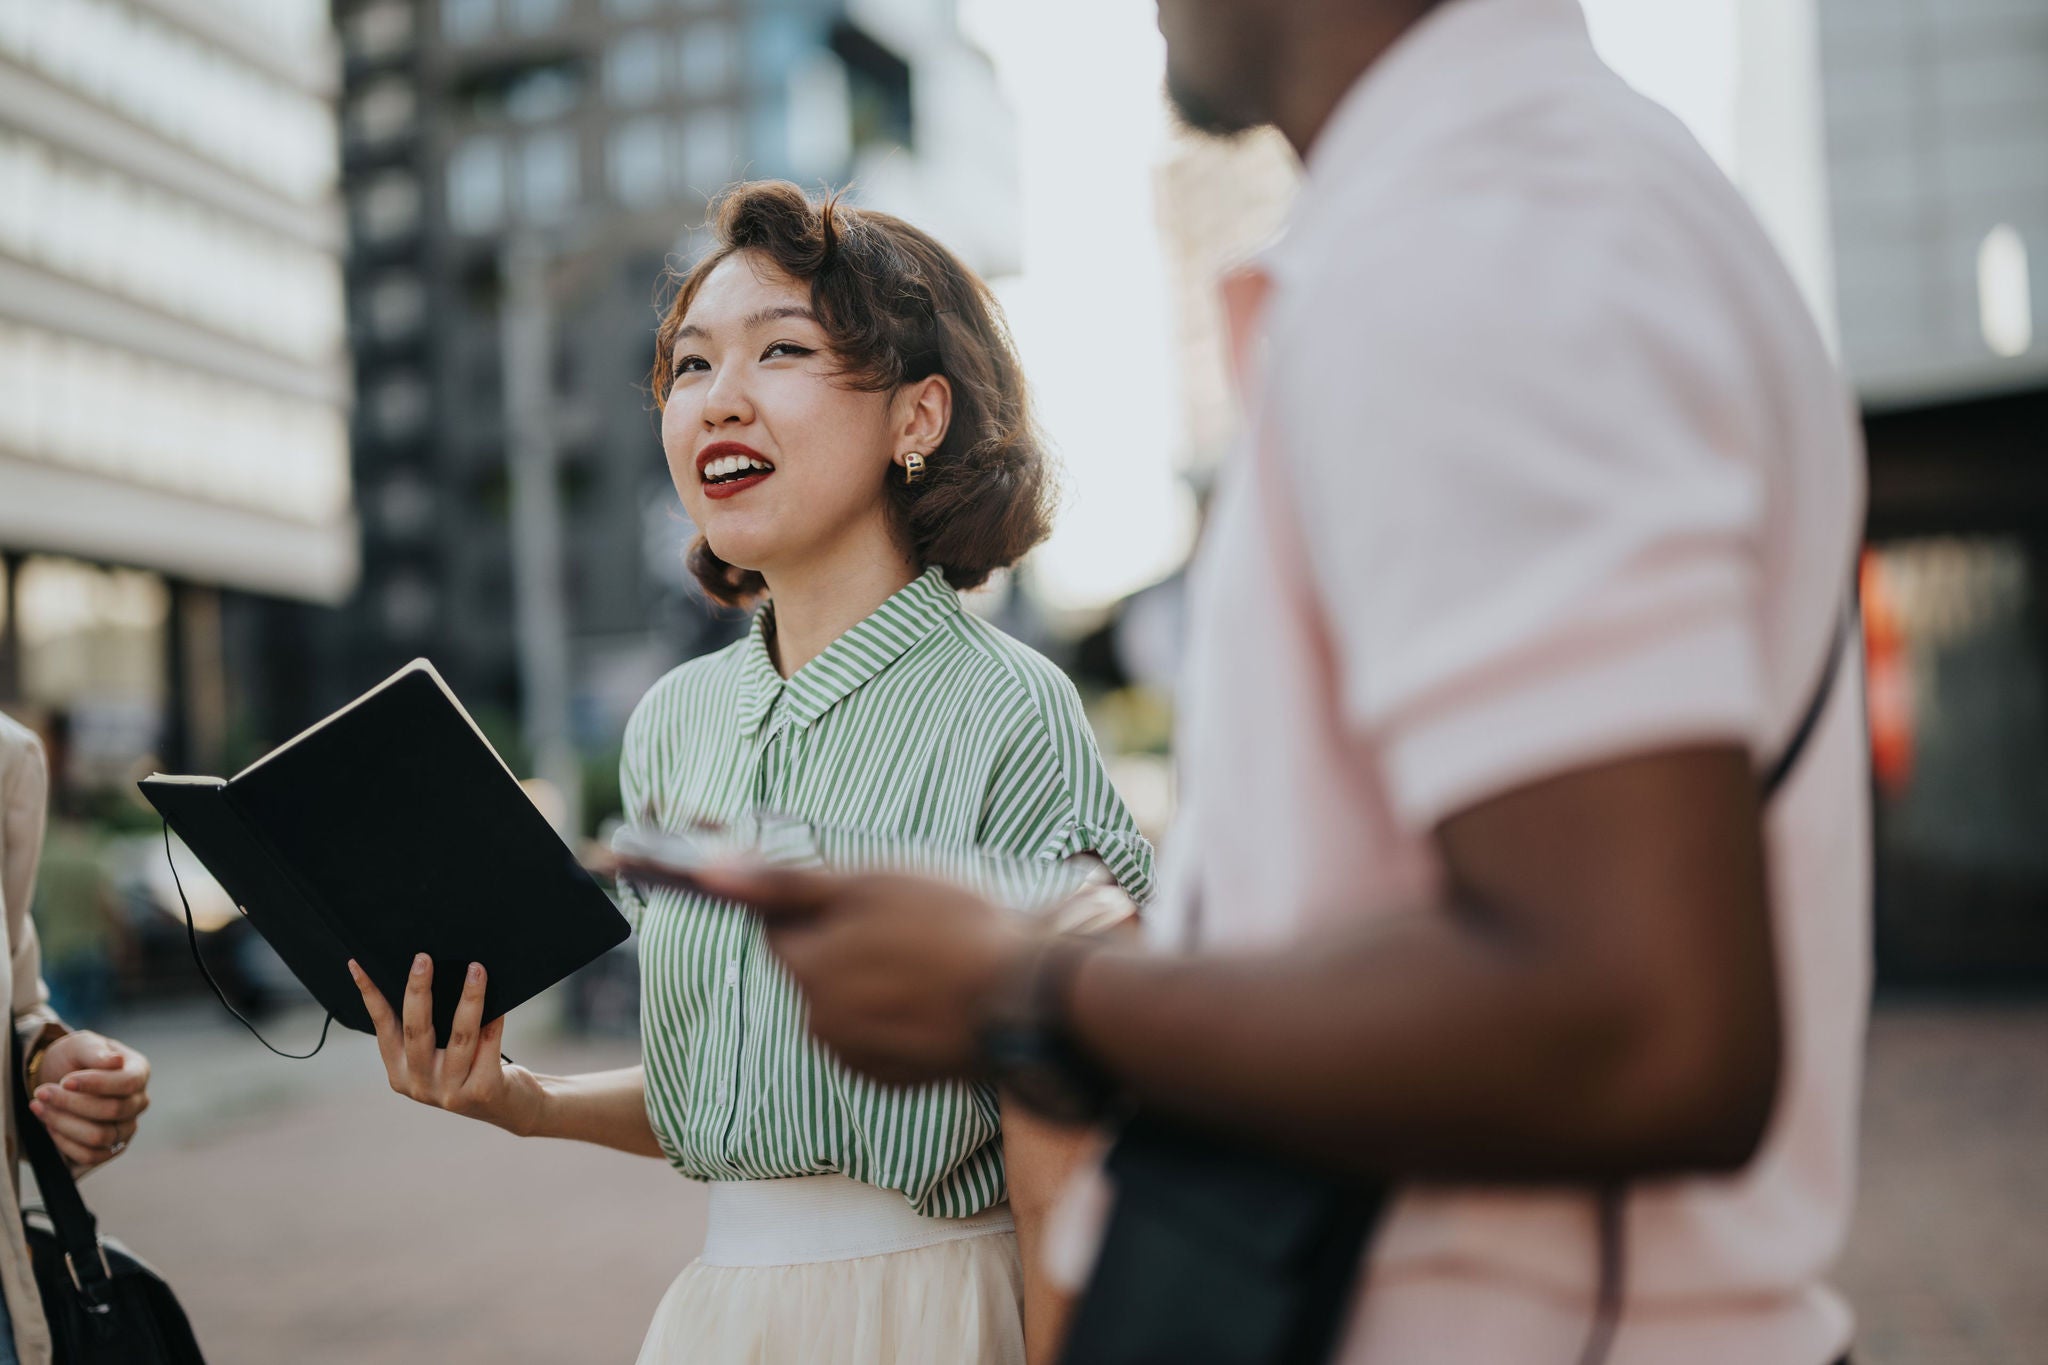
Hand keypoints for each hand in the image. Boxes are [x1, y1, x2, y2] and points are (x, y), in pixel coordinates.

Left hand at [31, 1031, 150, 1169]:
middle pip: (112, 1111)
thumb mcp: (79, 1045)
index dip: (97, 1084)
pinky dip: (65, 1143)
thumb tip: (116, 1061)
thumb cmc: (73, 1059)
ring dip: (63, 1123)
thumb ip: (95, 1050)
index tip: (64, 1081)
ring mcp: (127, 1127)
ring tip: (40, 1107)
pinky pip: (90, 1155)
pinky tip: (50, 1125)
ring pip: (100, 1136)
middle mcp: (138, 1101)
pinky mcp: (111, 1148)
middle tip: (41, 1093)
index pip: (128, 1083)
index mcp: (138, 1071)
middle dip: (71, 1103)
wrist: (60, 1080)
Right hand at [350, 955, 542, 1136]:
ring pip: (460, 1035)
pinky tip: (501, 999)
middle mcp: (420, 1085)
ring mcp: (450, 1092)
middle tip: (423, 958)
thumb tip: (425, 976)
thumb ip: (429, 1031)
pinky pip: (488, 1043)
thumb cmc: (471, 1069)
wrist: (510, 1107)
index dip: (370, 994)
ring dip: (469, 998)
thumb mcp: (439, 1056)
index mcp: (400, 1074)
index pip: (382, 1026)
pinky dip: (494, 1018)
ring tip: (475, 969)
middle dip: (418, 989)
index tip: (359, 964)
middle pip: (417, 1029)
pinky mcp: (482, 1090)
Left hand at [694, 865, 1038, 1084]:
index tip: (857, 900)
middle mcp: (820, 1022)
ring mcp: (857, 1057)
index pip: (778, 930)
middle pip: (812, 972)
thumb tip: (709, 874)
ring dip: (870, 984)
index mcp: (808, 970)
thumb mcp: (866, 884)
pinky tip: (936, 1000)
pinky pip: (875, 1040)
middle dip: (843, 949)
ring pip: (844, 1006)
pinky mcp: (892, 1080)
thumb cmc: (952, 926)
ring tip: (929, 964)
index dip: (815, 909)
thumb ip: (783, 884)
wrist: (1027, 998)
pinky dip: (896, 1020)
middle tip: (905, 928)